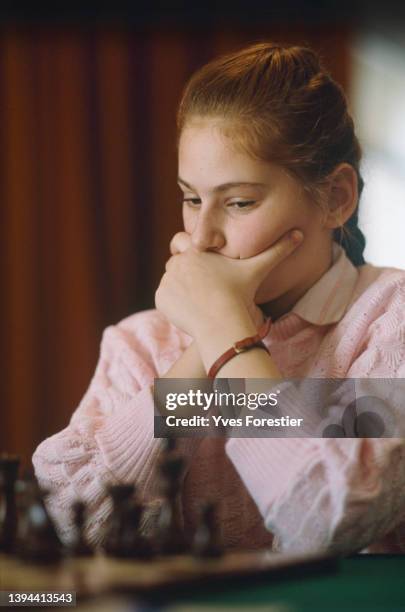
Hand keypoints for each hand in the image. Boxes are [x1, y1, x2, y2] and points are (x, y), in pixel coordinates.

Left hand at [155, 229, 303, 336]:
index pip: (181, 241)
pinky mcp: (161, 299)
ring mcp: (167, 281)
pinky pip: (165, 298)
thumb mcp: (258, 269)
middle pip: (175, 262)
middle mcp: (177, 262)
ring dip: (179, 287)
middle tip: (200, 286)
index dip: (188, 249)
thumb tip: (300, 233)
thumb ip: (278, 250)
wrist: (222, 321)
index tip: (197, 262)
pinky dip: (174, 303)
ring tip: (198, 300)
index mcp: (195, 251)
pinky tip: (191, 310)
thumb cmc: (240, 293)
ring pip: (170, 281)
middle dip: (184, 271)